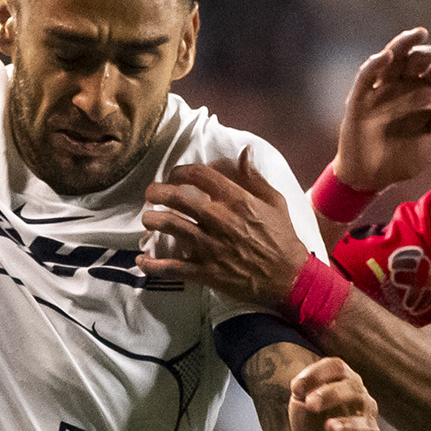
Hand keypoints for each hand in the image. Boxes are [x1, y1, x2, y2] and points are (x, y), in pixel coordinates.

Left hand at [138, 160, 308, 309]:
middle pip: (176, 198)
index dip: (180, 171)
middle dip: (156, 192)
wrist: (289, 279)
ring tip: (147, 219)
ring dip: (151, 220)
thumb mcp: (275, 202)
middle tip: (150, 194)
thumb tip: (245, 151)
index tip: (174, 175)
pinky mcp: (205, 272)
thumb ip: (255, 177)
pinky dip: (152, 264)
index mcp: (236, 200)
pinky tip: (141, 260)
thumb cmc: (283, 239)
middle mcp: (219, 220)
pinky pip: (171, 268)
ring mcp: (210, 247)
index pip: (198, 175)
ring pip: (169, 226)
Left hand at [287, 356, 381, 430]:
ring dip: (346, 425)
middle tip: (310, 403)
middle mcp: (363, 404)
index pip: (337, 368)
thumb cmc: (315, 425)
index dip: (317, 373)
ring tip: (329, 427)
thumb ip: (300, 395)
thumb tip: (300, 391)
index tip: (294, 388)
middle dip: (332, 394)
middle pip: (354, 389)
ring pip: (363, 425)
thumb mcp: (302, 407)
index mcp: (346, 385)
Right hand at [334, 28, 430, 194]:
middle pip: (416, 58)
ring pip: (391, 59)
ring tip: (419, 33)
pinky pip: (365, 77)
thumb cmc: (402, 159)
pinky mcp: (360, 100)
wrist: (372, 179)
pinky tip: (387, 56)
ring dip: (404, 44)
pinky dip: (375, 65)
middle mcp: (401, 87)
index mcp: (421, 93)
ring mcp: (379, 91)